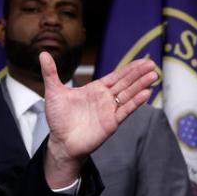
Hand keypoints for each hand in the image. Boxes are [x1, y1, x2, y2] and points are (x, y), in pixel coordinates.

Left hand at [41, 52, 156, 185]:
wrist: (60, 142)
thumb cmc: (58, 118)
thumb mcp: (53, 92)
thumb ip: (50, 73)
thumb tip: (43, 53)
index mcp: (94, 89)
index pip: (116, 76)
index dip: (129, 69)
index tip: (142, 61)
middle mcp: (105, 99)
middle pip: (126, 83)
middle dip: (139, 74)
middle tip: (153, 64)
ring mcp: (109, 111)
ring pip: (128, 95)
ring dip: (141, 86)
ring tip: (154, 76)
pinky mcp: (111, 123)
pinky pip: (125, 111)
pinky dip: (135, 103)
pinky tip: (146, 94)